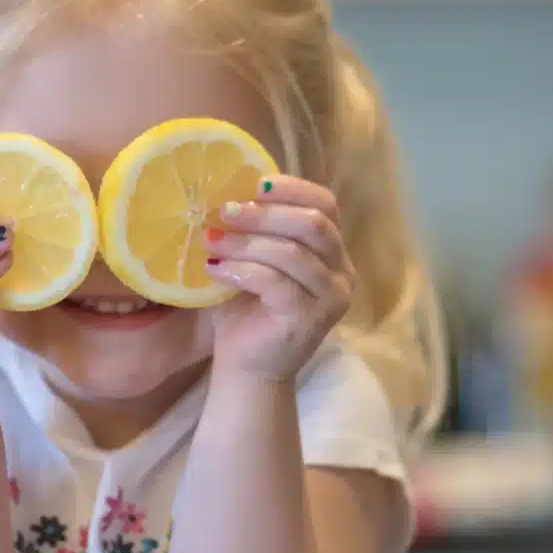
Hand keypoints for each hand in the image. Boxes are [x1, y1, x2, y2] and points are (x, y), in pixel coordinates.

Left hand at [204, 176, 352, 384]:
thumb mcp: (256, 260)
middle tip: (223, 211)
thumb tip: (230, 187)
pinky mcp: (308, 321)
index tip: (252, 183)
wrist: (248, 369)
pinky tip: (216, 271)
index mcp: (333, 251)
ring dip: (246, 242)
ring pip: (292, 253)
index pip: (326, 204)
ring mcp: (330, 299)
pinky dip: (242, 271)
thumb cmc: (248, 309)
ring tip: (210, 240)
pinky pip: (276, 283)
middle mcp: (342, 273)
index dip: (291, 188)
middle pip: (313, 225)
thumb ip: (257, 228)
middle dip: (264, 213)